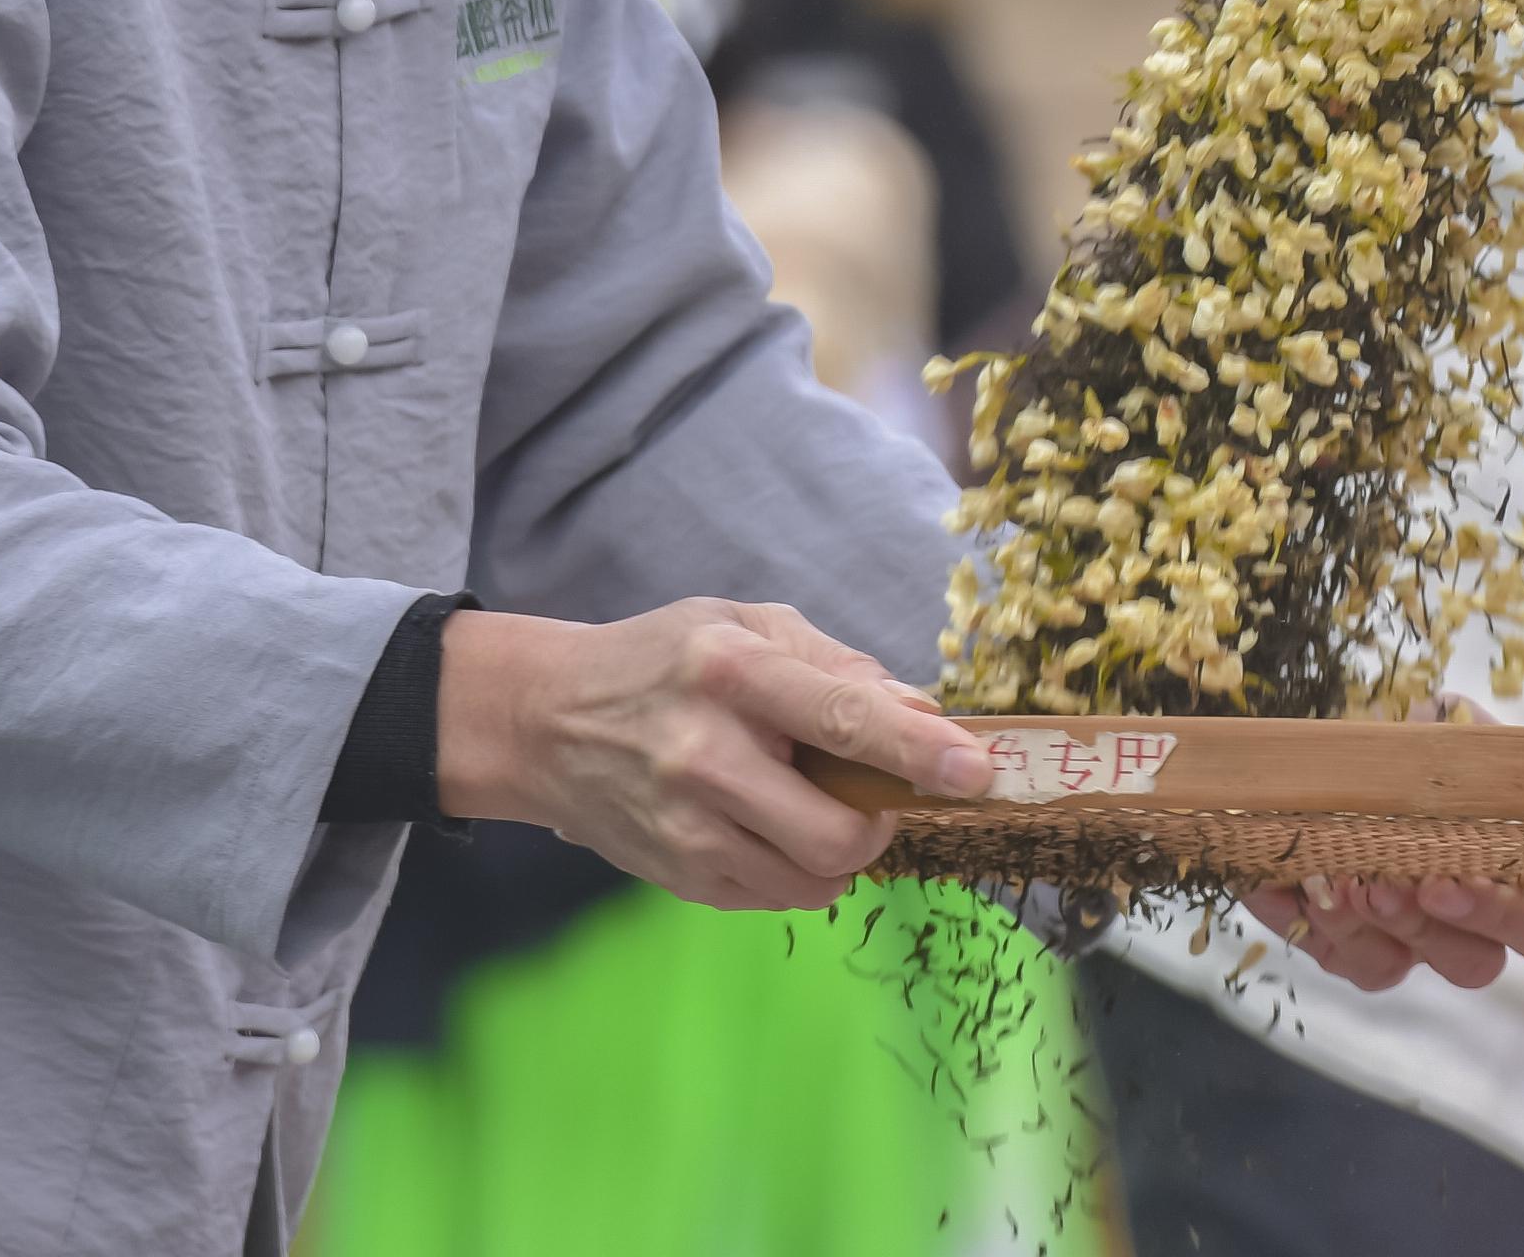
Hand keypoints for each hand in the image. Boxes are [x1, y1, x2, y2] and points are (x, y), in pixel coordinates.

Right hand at [436, 599, 989, 911]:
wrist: (545, 721)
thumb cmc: (664, 660)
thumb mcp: (748, 626)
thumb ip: (838, 666)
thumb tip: (925, 716)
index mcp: (732, 672)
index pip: (842, 717)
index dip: (918, 751)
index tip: (978, 770)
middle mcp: (705, 755)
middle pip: (836, 830)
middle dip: (880, 822)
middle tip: (872, 795)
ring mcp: (686, 827)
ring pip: (813, 879)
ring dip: (841, 851)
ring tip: (810, 803)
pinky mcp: (676, 875)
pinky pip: (775, 897)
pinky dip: (797, 869)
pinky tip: (767, 825)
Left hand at [1236, 699, 1523, 991]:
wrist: (1352, 771)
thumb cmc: (1426, 751)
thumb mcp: (1451, 729)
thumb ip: (1464, 733)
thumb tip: (1446, 720)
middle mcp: (1515, 915)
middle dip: (1486, 913)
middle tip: (1433, 880)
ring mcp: (1451, 942)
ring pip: (1454, 964)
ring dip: (1406, 928)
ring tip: (1356, 880)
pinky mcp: (1385, 956)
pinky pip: (1365, 964)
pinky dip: (1323, 929)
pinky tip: (1279, 890)